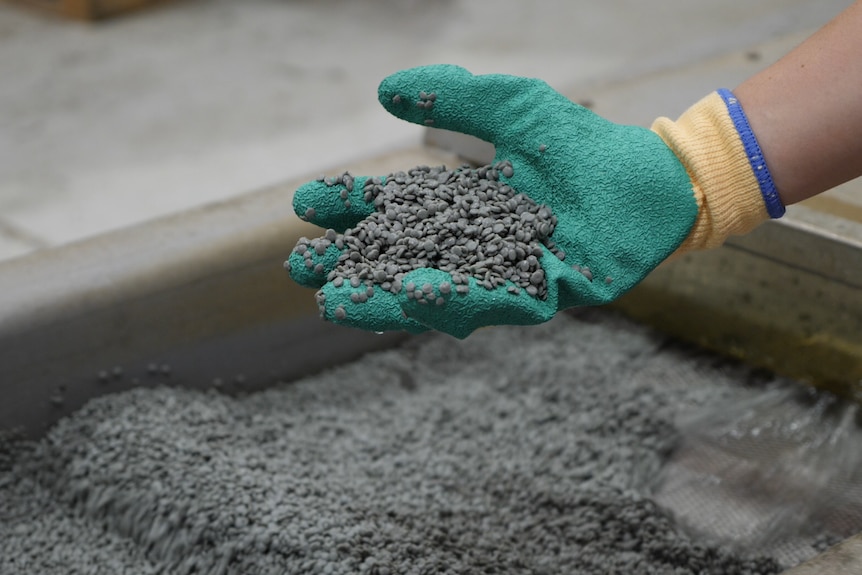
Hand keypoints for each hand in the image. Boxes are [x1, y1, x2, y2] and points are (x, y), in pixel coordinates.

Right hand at [286, 65, 697, 337]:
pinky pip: (491, 300)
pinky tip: (416, 295)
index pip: (393, 208)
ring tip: (337, 302)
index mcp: (461, 205)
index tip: (307, 204)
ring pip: (434, 291)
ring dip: (384, 297)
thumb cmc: (582, 145)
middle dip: (351, 263)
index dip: (351, 207)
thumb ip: (455, 99)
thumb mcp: (512, 107)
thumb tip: (384, 91)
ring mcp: (502, 274)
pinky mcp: (538, 294)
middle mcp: (473, 245)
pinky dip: (452, 299)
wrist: (651, 180)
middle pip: (401, 258)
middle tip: (303, 267)